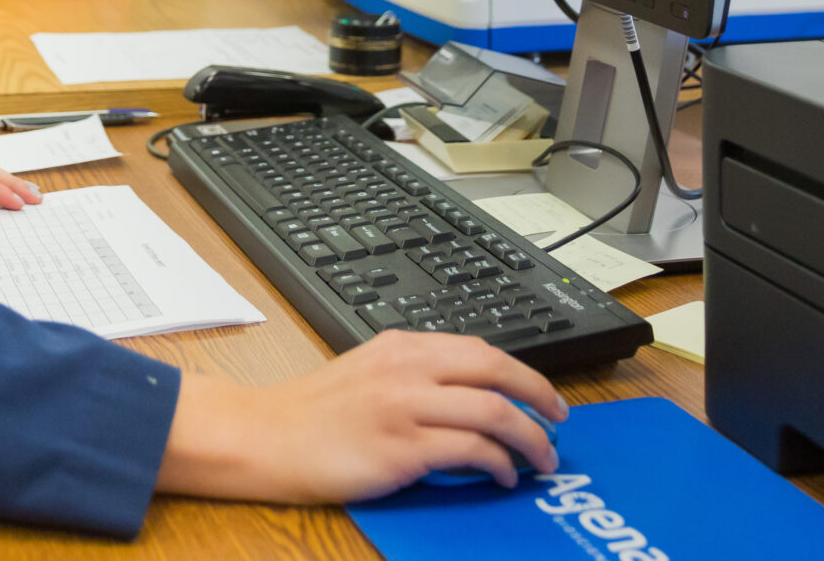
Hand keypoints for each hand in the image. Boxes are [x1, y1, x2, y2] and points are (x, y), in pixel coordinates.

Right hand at [157, 332, 564, 502]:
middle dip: (538, 395)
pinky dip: (497, 463)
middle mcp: (407, 369)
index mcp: (400, 346)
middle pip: (495, 369)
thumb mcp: (366, 372)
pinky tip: (502, 476)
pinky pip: (469, 450)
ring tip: (541, 458)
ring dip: (528, 436)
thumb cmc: (310, 415)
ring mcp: (405, 407)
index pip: (478, 349)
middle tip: (559, 420)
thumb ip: (413, 375)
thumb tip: (464, 395)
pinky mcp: (401, 448)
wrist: (264, 437)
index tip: (541, 395)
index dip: (521, 372)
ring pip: (491, 410)